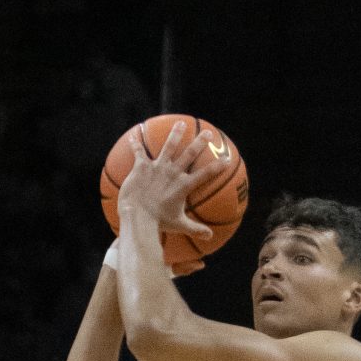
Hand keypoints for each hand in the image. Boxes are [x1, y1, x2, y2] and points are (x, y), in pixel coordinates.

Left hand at [118, 120, 233, 274]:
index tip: (226, 160)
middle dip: (200, 142)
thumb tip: (210, 237)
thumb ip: (195, 229)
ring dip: (175, 134)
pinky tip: (135, 133)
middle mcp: (172, 173)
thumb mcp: (179, 225)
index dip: (217, 166)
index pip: (205, 174)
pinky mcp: (141, 167)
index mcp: (183, 185)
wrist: (138, 216)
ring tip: (180, 123)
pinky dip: (136, 142)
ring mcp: (157, 168)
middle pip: (189, 154)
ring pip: (168, 146)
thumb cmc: (158, 222)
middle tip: (208, 133)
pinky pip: (139, 151)